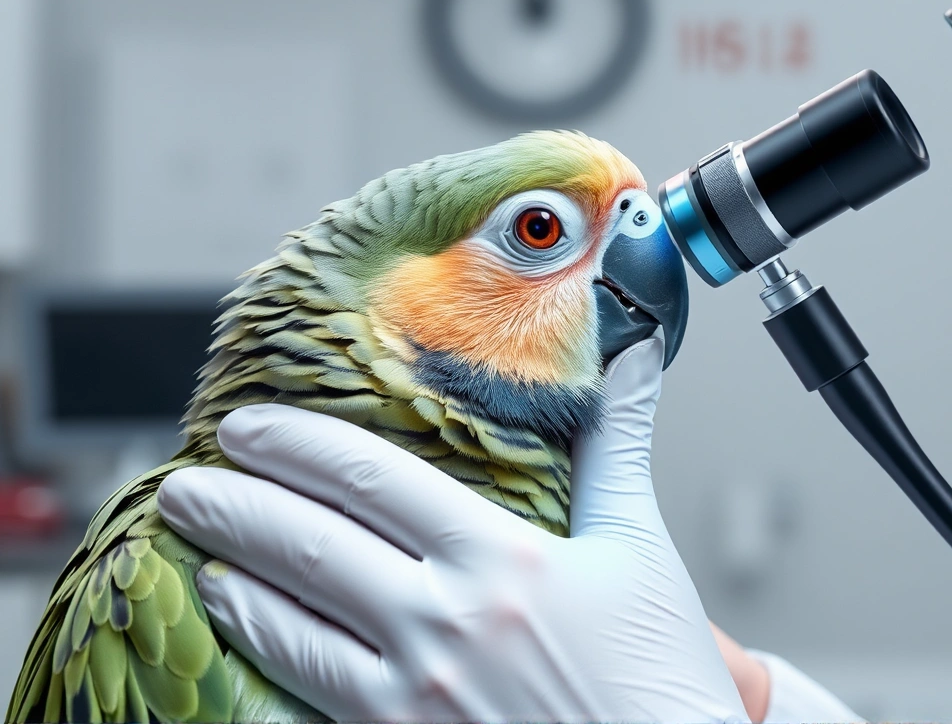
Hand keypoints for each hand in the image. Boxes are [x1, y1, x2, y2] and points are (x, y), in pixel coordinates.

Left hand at [157, 337, 747, 723]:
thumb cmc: (661, 673)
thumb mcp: (640, 547)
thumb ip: (616, 446)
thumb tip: (629, 361)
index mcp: (503, 561)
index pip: (373, 480)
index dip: (298, 446)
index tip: (251, 426)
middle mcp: (446, 625)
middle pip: (311, 547)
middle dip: (236, 506)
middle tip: (189, 481)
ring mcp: (414, 697)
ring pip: (290, 628)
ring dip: (233, 581)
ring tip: (200, 548)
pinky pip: (306, 695)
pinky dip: (263, 656)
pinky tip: (242, 632)